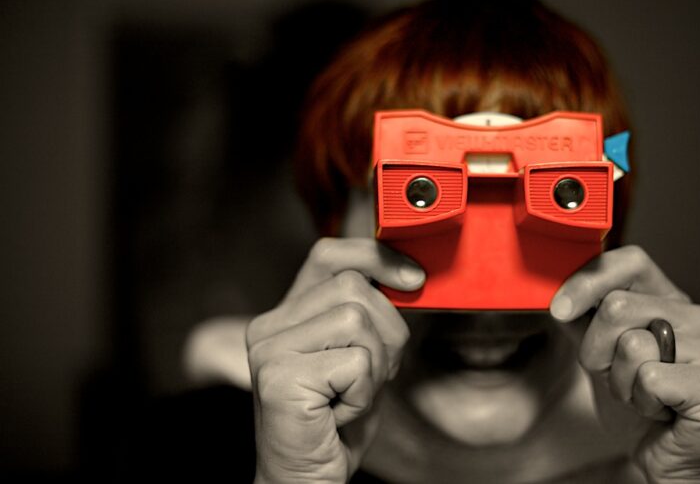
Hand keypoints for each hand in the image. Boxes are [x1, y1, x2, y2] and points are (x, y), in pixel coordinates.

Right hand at [247, 238, 424, 483]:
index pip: (329, 255)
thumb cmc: (337, 422)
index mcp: (287, 314)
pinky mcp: (278, 377)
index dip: (375, 256)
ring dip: (375, 367)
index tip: (414, 278)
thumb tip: (410, 275)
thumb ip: (370, 315)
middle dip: (386, 332)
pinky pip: (355, 362)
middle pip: (353, 287)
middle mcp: (269, 325)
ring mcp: (269, 349)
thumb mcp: (361, 356)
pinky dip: (363, 394)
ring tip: (350, 396)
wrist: (307, 480)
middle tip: (371, 376)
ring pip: (357, 320)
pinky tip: (339, 414)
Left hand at [550, 245, 699, 483]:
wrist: (668, 455)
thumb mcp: (598, 350)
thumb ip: (580, 316)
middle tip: (618, 375)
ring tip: (641, 394)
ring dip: (620, 381)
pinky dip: (641, 401)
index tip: (560, 309)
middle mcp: (699, 316)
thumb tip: (554, 291)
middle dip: (598, 351)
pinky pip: (651, 378)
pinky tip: (658, 409)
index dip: (588, 280)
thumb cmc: (637, 399)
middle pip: (617, 306)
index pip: (631, 260)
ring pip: (631, 345)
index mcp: (671, 299)